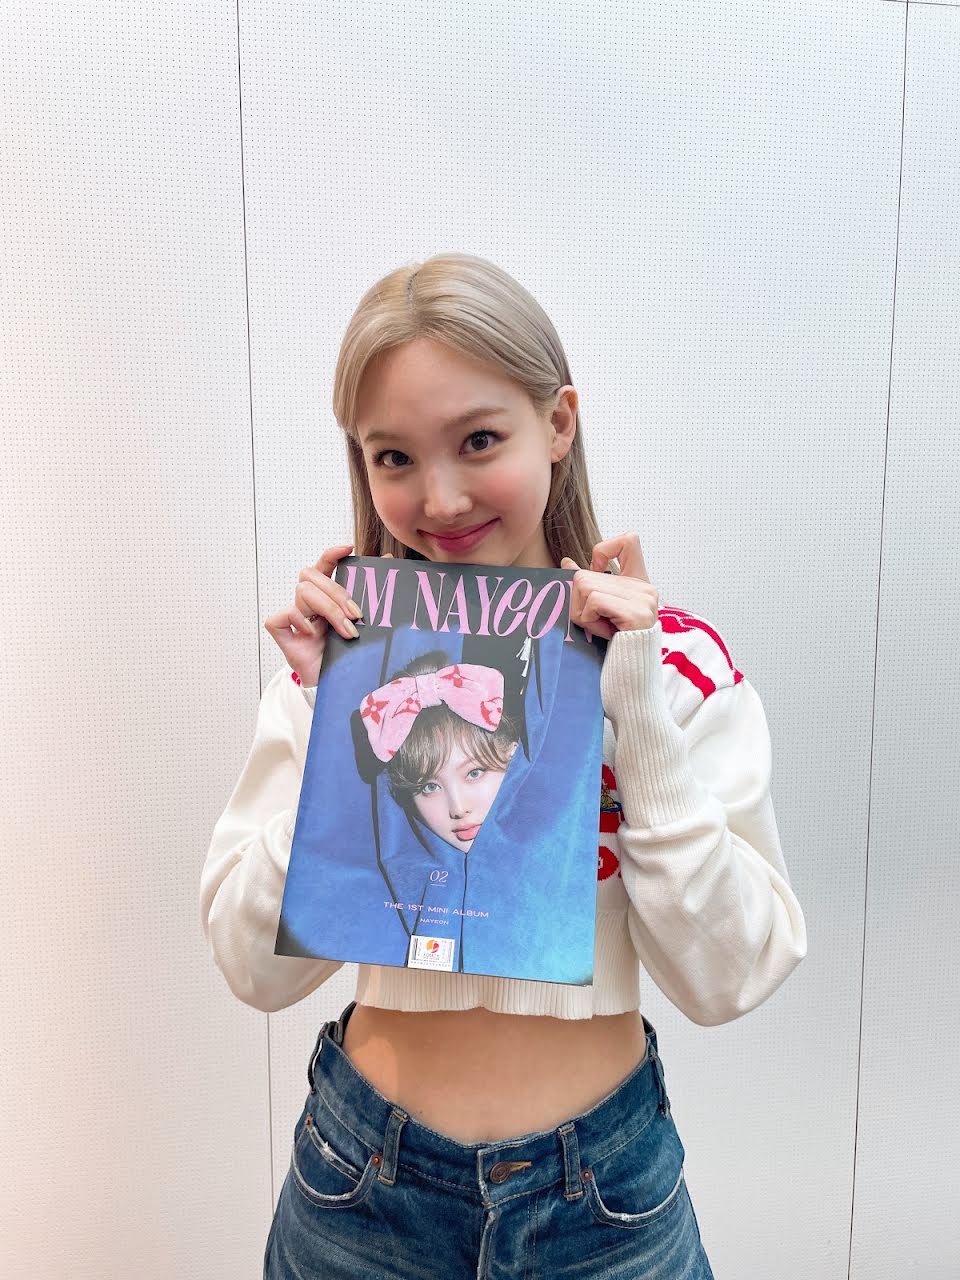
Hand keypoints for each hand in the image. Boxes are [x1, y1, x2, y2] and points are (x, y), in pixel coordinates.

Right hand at [263, 545, 391, 685]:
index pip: (322, 565)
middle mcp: (307, 603)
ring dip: (328, 610)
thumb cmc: (346, 653)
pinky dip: (298, 621)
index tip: (349, 548)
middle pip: (311, 576)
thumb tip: (390, 561)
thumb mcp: (362, 623)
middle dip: (337, 593)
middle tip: (357, 615)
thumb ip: (372, 594)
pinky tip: (313, 634)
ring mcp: (294, 617)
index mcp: (324, 596)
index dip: (331, 554)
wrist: (335, 684)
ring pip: (302, 591)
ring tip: (347, 632)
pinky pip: (281, 616)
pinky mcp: (282, 633)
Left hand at [560, 533, 658, 642]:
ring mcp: (644, 599)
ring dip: (582, 613)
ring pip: (585, 585)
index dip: (604, 551)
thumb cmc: (615, 648)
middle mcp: (646, 588)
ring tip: (600, 628)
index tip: (598, 574)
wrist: (632, 681)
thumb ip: (589, 584)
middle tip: (598, 624)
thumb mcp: (600, 611)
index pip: (629, 540)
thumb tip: (566, 562)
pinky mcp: (636, 613)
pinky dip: (588, 619)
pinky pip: (593, 601)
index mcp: (640, 584)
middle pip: (586, 574)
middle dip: (580, 603)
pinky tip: (603, 632)